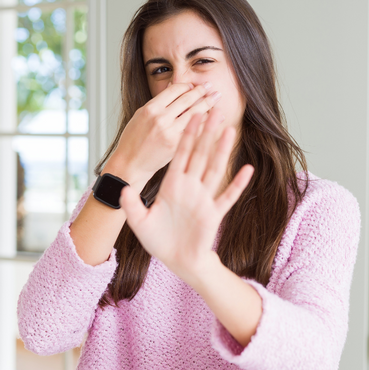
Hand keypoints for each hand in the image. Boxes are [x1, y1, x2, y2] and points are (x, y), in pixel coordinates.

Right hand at [105, 82, 220, 188]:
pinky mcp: (176, 145)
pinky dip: (207, 123)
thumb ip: (158, 102)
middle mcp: (161, 118)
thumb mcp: (140, 116)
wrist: (130, 163)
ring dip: (208, 104)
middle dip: (201, 91)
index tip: (194, 85)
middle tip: (211, 87)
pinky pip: (196, 130)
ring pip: (194, 114)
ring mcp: (169, 132)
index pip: (174, 90)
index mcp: (150, 109)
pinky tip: (216, 118)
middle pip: (186, 100)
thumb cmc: (133, 141)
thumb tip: (173, 86)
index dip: (187, 86)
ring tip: (216, 98)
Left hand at [119, 107, 253, 286]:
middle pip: (200, 154)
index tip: (192, 113)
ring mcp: (203, 199)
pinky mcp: (213, 214)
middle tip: (215, 110)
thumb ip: (132, 206)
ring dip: (222, 151)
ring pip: (215, 169)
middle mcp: (189, 187)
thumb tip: (121, 191)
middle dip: (206, 133)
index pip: (180, 154)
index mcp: (172, 185)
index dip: (186, 135)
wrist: (176, 259)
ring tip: (230, 130)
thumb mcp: (140, 222)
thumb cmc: (158, 240)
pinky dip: (237, 184)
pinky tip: (247, 170)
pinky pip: (227, 197)